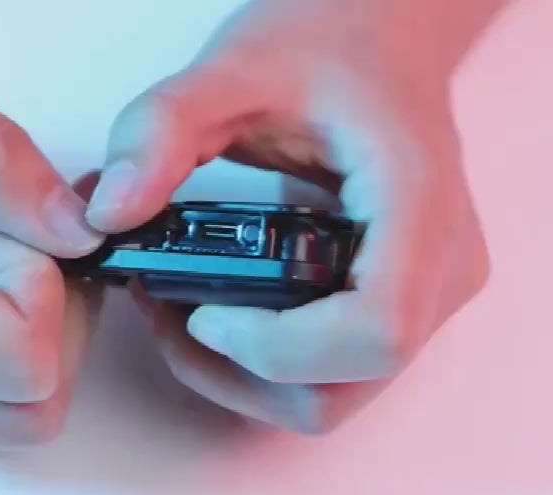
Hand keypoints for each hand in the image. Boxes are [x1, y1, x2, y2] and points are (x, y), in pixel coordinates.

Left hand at [84, 0, 492, 434]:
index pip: (377, 331)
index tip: (202, 312)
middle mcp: (442, 269)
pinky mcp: (399, 311)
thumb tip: (110, 215)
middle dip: (240, 371)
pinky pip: (329, 377)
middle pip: (345, 386)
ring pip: (333, 398)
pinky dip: (262, 365)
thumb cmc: (328, 47)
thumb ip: (161, 130)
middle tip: (169, 314)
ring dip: (243, 378)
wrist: (380, 38)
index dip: (280, 348)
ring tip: (181, 314)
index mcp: (420, 205)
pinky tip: (217, 313)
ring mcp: (428, 299)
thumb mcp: (233, 68)